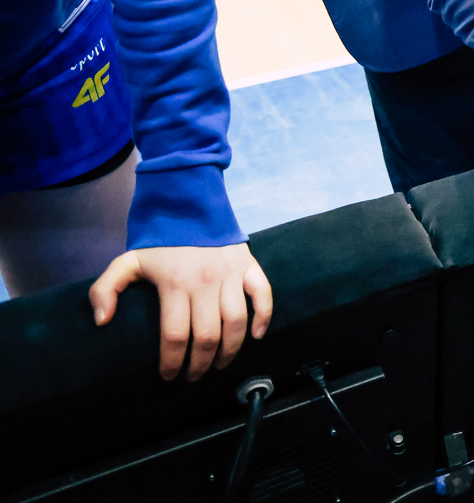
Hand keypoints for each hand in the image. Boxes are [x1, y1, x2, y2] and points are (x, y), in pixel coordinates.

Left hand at [90, 243, 272, 381]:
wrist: (189, 206)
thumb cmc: (159, 241)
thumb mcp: (126, 261)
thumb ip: (104, 289)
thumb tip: (101, 322)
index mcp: (175, 283)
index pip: (176, 335)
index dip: (173, 362)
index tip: (168, 376)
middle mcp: (206, 282)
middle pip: (208, 335)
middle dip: (201, 364)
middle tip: (193, 376)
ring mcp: (230, 274)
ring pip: (236, 322)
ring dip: (230, 350)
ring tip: (220, 365)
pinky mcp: (248, 266)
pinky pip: (263, 295)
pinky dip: (263, 317)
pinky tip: (256, 336)